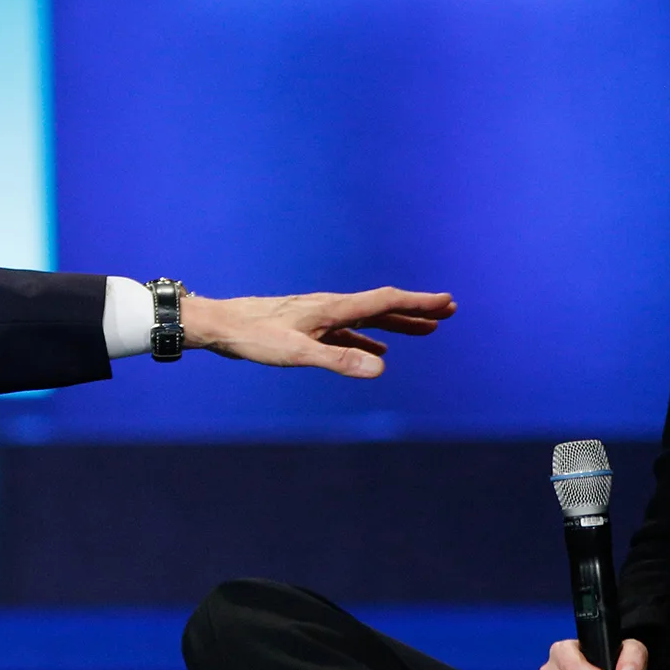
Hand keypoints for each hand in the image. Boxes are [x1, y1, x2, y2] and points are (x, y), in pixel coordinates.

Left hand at [181, 287, 455, 377]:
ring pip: (368, 320)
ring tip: (426, 330)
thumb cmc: (254, 337)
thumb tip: (382, 367)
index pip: (385, 302)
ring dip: (398, 325)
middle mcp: (330, 308)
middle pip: (383, 307)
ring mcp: (320, 317)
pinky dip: (369, 340)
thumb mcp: (297, 353)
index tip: (446, 301)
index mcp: (333, 308)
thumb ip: (338, 361)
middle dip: (416, 310)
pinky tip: (378, 352)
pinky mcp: (308, 328)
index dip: (418, 303)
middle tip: (449, 312)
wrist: (220, 325)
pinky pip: (349, 333)